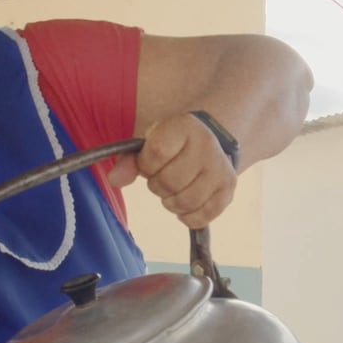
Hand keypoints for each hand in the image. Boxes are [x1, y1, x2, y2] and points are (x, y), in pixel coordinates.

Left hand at [106, 113, 236, 228]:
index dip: (146, 165)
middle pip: (170, 181)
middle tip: (162, 178)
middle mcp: (207, 145)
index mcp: (184, 126)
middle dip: (158, 186)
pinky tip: (186, 205)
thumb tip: (114, 179)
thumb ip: (129, 160)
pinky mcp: (228, 190)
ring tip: (173, 192)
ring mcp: (221, 169)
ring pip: (185, 202)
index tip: (150, 163)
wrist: (211, 142)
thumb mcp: (150, 143)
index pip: (156, 153)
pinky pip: (201, 216)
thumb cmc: (174, 145)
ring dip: (171, 203)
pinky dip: (187, 217)